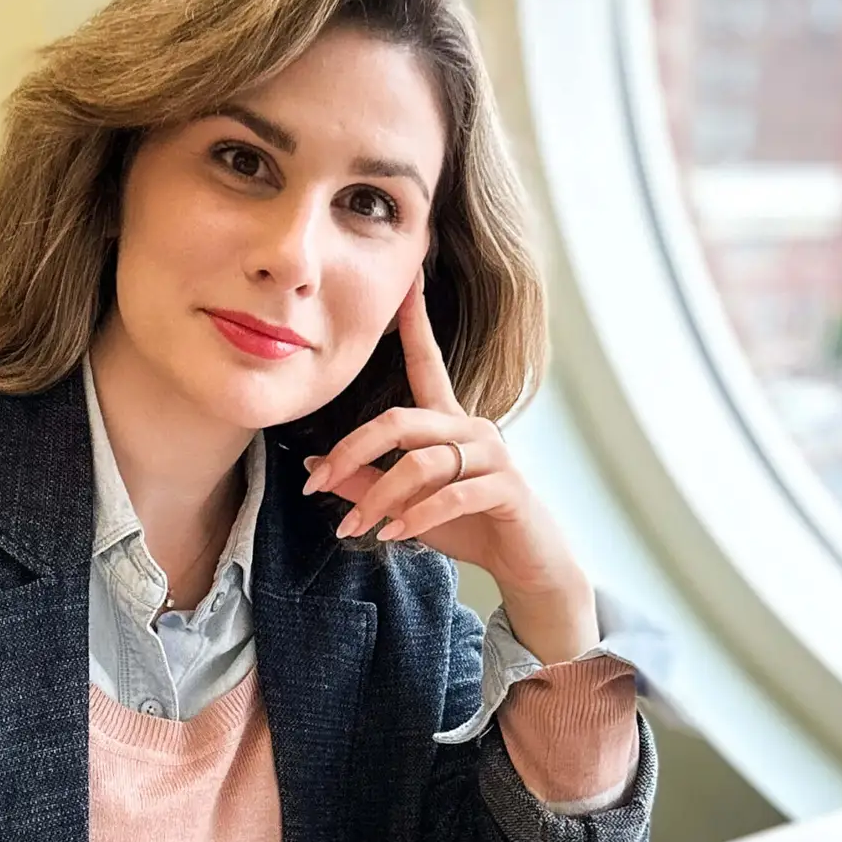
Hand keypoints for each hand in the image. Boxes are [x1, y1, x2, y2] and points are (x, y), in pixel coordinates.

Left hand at [302, 274, 599, 662]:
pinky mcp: (506, 487)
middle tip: (317, 482)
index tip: (406, 279)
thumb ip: (366, 484)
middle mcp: (472, 428)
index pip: (428, 361)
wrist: (525, 561)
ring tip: (355, 529)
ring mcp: (492, 456)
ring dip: (379, 499)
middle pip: (401, 420)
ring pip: (421, 463)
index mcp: (449, 423)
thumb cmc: (467, 527)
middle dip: (352, 450)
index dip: (417, 321)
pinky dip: (416, 516)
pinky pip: (451, 495)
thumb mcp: (406, 505)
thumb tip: (315, 465)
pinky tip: (395, 534)